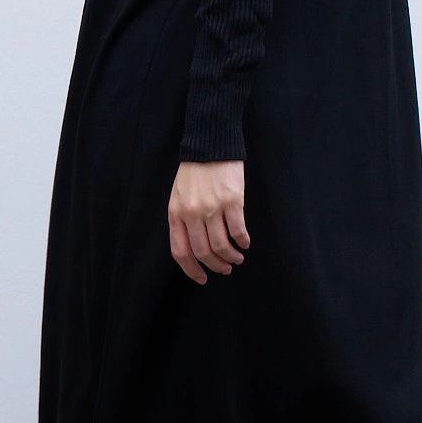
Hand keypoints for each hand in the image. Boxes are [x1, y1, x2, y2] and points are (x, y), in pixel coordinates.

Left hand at [168, 160, 248, 283]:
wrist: (210, 144)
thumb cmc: (194, 171)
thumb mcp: (178, 195)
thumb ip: (182, 219)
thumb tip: (194, 248)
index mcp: (176, 213)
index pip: (180, 251)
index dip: (191, 270)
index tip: (202, 278)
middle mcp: (192, 213)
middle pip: (203, 252)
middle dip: (215, 266)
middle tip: (225, 269)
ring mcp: (212, 208)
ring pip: (221, 246)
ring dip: (231, 257)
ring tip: (237, 258)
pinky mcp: (232, 201)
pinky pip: (238, 231)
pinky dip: (243, 241)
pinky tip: (245, 242)